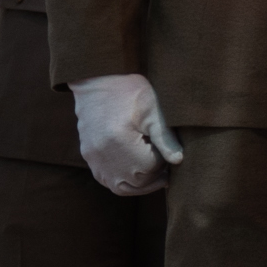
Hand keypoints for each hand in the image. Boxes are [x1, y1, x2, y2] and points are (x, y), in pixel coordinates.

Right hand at [68, 74, 183, 196]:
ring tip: (154, 169)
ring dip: (140, 184)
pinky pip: (105, 179)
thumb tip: (178, 161)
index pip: (150, 168)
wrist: (99, 80)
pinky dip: (122, 181)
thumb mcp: (154, 110)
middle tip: (166, 162)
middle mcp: (103, 153)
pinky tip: (135, 170)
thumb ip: (166, 138)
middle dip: (154, 175)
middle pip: (136, 181)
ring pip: (120, 187)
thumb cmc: (131, 92)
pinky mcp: (88, 155)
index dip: (164, 163)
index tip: (170, 152)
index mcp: (120, 140)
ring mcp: (93, 156)